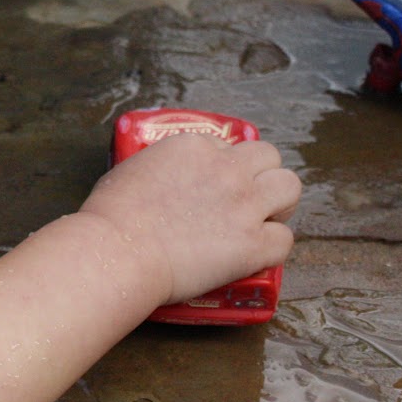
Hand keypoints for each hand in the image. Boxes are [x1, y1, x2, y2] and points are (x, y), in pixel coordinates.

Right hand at [80, 133, 299, 304]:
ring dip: (279, 204)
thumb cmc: (110, 216)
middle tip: (247, 200)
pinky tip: (253, 255)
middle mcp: (226, 168)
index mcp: (195, 146)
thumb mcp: (133, 170)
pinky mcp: (252, 244)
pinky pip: (285, 240)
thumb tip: (166, 185)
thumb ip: (160, 168)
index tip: (211, 189)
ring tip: (262, 221)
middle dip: (261, 176)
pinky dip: (272, 248)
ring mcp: (244, 205)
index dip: (223, 169)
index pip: (228, 148)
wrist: (117, 251)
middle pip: (270, 157)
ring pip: (291, 187)